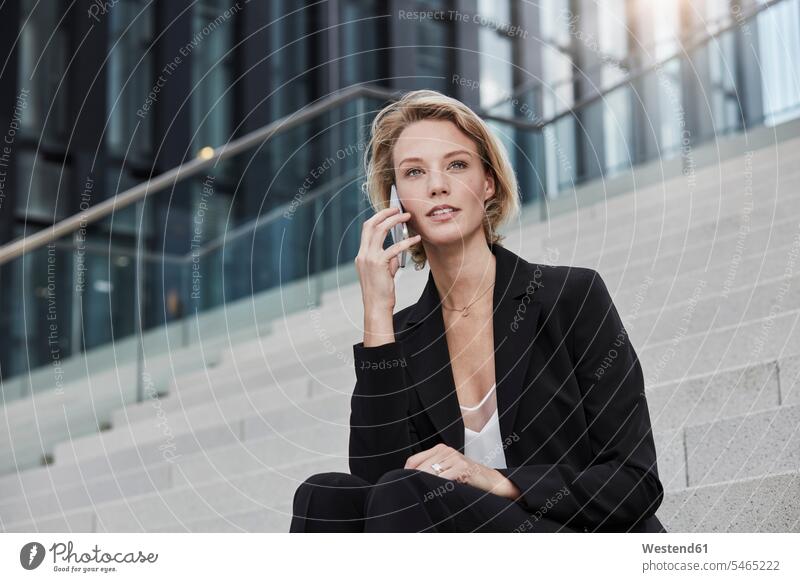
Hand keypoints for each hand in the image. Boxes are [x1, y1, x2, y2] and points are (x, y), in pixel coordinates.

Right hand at [354, 207, 420, 311]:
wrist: (376, 306)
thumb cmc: (381, 292)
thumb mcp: (382, 272)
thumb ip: (387, 260)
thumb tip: (397, 251)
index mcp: (362, 255)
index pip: (367, 229)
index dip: (378, 217)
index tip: (389, 212)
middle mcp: (363, 254)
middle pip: (371, 225)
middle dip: (384, 213)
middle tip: (398, 209)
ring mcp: (369, 258)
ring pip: (380, 231)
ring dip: (395, 221)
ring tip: (407, 217)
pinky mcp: (378, 264)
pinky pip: (394, 248)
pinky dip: (406, 241)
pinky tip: (415, 239)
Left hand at [404, 443, 521, 500]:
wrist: (491, 481)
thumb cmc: (468, 478)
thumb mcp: (448, 470)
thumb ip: (431, 471)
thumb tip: (408, 480)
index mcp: (440, 449)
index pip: (413, 460)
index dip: (406, 474)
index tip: (402, 485)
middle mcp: (446, 450)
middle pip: (419, 468)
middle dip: (413, 482)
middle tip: (409, 494)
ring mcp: (454, 457)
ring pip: (429, 473)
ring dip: (424, 486)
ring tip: (421, 496)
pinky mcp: (462, 467)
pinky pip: (443, 479)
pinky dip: (437, 488)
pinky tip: (436, 494)